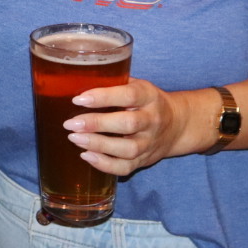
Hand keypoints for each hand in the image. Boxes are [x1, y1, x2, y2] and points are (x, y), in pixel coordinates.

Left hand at [62, 79, 204, 175]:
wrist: (177, 125)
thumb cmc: (146, 101)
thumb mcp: (137, 85)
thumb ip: (114, 83)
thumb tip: (77, 80)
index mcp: (149, 96)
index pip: (128, 95)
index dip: (103, 97)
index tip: (78, 99)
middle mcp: (152, 120)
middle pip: (127, 124)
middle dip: (96, 124)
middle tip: (70, 123)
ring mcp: (150, 143)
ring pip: (127, 148)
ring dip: (98, 145)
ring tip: (75, 138)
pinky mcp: (144, 160)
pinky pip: (126, 167)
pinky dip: (105, 164)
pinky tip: (86, 156)